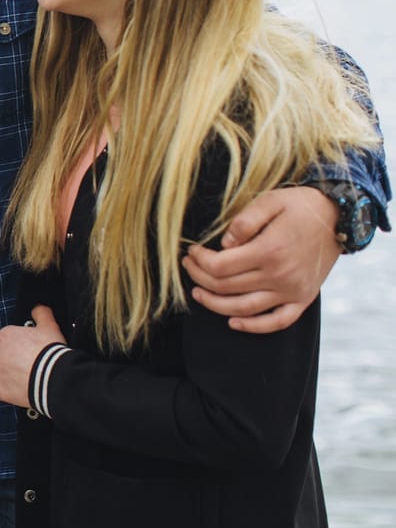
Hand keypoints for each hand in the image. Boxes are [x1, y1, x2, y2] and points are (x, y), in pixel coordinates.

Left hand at [0, 305, 64, 407]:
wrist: (53, 378)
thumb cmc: (50, 350)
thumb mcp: (50, 325)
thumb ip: (41, 313)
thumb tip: (37, 308)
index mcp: (5, 335)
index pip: (11, 337)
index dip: (23, 343)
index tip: (34, 348)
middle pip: (5, 355)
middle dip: (16, 359)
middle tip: (34, 363)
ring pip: (3, 372)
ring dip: (13, 375)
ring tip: (32, 378)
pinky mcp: (2, 391)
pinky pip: (1, 391)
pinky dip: (9, 391)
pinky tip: (22, 390)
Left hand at [183, 185, 338, 333]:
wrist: (338, 217)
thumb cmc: (298, 206)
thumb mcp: (269, 201)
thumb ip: (244, 221)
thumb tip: (224, 244)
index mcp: (269, 251)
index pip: (220, 266)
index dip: (199, 261)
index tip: (192, 252)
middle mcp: (280, 276)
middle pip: (226, 287)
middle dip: (200, 278)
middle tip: (189, 267)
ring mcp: (292, 291)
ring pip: (244, 309)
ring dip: (215, 304)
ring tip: (197, 293)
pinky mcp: (303, 299)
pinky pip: (277, 322)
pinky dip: (254, 326)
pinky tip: (233, 322)